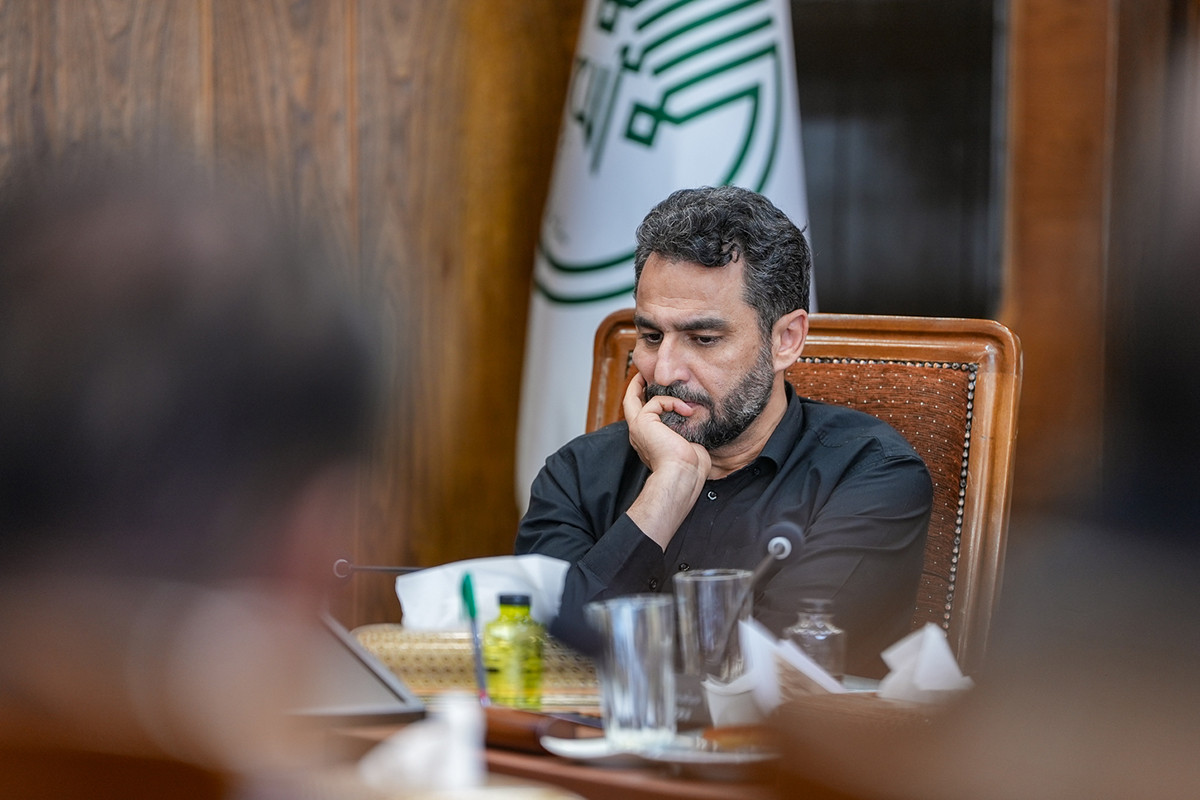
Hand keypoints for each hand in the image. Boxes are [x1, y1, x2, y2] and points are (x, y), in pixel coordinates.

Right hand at [622, 374, 709, 548]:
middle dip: (634, 388)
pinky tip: (685, 410)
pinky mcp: (643, 422)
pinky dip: (671, 402)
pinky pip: (654, 402)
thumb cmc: (690, 466)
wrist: (683, 474)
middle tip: (641, 375)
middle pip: (629, 404)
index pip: (643, 417)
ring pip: (632, 399)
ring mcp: (638, 428)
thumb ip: (686, 430)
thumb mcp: (688, 443)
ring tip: (660, 380)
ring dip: (648, 387)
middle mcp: (639, 435)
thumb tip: (694, 418)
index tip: (654, 391)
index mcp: (649, 441)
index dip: (646, 403)